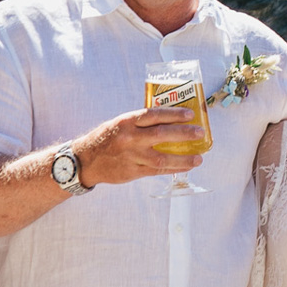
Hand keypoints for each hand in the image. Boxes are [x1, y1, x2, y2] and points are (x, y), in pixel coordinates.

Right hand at [72, 106, 207, 186]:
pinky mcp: (132, 172)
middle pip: (161, 135)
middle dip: (184, 134)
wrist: (86, 160)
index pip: (153, 114)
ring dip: (183, 158)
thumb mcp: (120, 123)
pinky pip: (156, 171)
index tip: (190, 115)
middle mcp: (129, 138)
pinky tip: (185, 167)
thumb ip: (141, 122)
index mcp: (126, 122)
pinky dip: (173, 169)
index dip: (173, 114)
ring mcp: (131, 156)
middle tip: (200, 133)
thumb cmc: (107, 138)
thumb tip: (170, 120)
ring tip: (199, 158)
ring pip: (162, 157)